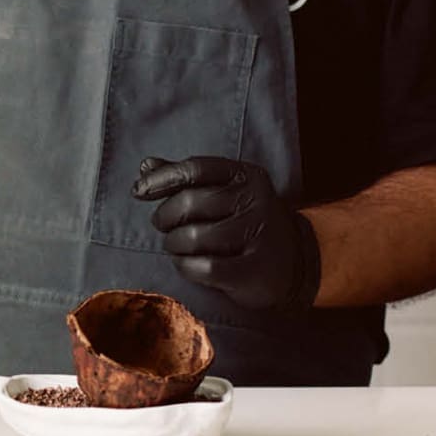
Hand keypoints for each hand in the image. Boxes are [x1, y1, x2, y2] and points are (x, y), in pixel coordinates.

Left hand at [132, 155, 320, 312]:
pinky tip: (186, 265)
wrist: (296, 262)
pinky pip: (203, 267)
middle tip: (164, 227)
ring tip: (176, 246)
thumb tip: (146, 166)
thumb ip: (187, 179)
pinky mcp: (255, 269)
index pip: (195, 168)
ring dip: (174, 244)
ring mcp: (258, 234)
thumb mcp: (226, 192)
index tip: (138, 191)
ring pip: (194, 237)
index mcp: (247, 175)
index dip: (161, 179)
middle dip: (165, 216)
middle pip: (190, 202)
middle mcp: (257, 200)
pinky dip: (185, 267)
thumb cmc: (247, 222)